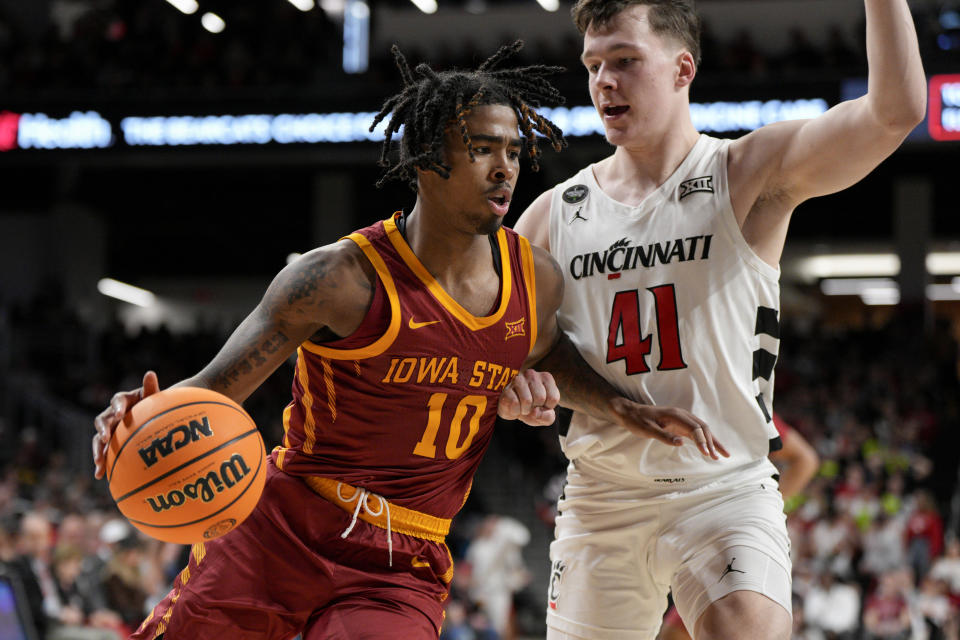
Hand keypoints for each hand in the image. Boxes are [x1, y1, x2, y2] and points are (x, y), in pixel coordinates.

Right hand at [93, 370, 159, 478]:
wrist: (152, 416)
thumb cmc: (154, 405)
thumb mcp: (154, 397)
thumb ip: (151, 388)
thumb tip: (150, 373)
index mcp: (123, 401)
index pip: (117, 401)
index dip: (118, 407)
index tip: (120, 415)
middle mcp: (112, 414)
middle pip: (102, 421)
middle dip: (102, 430)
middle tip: (105, 439)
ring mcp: (109, 429)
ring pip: (98, 439)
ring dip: (97, 449)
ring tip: (99, 462)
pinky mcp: (109, 443)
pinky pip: (102, 452)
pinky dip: (101, 463)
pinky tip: (99, 475)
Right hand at [498, 369, 559, 425]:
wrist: (513, 410)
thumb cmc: (533, 409)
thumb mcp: (546, 415)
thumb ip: (548, 416)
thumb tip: (535, 412)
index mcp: (546, 378)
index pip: (553, 398)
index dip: (547, 407)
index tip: (542, 405)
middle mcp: (532, 375)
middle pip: (540, 398)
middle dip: (536, 408)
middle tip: (531, 406)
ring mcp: (518, 380)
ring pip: (527, 400)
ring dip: (525, 410)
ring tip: (523, 407)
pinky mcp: (507, 388)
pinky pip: (514, 403)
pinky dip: (515, 411)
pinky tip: (514, 407)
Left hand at [611, 399, 729, 459]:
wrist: (630, 412)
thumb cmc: (637, 421)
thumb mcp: (647, 430)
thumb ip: (664, 436)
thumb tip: (681, 443)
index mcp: (675, 415)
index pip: (695, 428)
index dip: (702, 441)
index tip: (707, 454)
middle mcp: (681, 415)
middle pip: (703, 428)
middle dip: (712, 442)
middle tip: (718, 457)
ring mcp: (682, 419)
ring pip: (702, 429)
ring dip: (712, 441)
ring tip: (722, 455)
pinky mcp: (679, 424)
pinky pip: (696, 432)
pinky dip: (704, 440)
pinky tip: (709, 449)